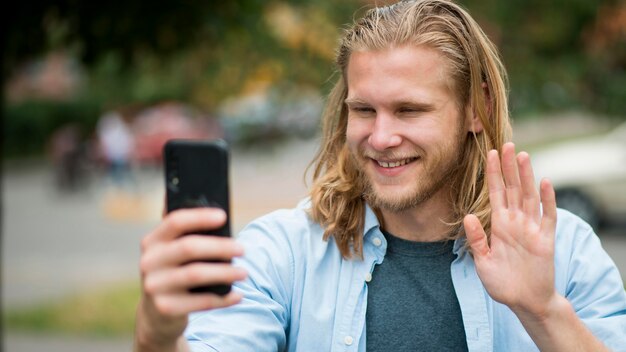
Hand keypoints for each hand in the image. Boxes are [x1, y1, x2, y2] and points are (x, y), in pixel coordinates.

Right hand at [135, 207, 246, 350]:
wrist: (156, 314)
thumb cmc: (174, 273)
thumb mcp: (171, 252)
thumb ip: (186, 234)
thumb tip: (219, 215)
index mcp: (152, 241)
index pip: (175, 222)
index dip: (200, 217)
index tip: (223, 217)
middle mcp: (149, 262)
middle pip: (188, 247)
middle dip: (220, 247)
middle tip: (242, 249)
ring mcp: (154, 286)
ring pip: (196, 274)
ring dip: (225, 272)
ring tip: (244, 273)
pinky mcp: (165, 308)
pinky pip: (201, 301)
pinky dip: (223, 298)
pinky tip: (237, 295)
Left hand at [463, 142, 557, 317]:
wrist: (525, 301)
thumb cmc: (502, 283)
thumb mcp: (482, 261)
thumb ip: (476, 239)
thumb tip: (467, 216)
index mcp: (499, 225)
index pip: (496, 193)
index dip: (493, 173)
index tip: (489, 153)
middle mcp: (515, 223)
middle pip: (513, 189)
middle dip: (509, 167)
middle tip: (506, 143)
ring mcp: (531, 229)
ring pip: (529, 197)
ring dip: (526, 176)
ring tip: (522, 155)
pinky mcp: (546, 240)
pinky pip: (548, 217)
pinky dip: (548, 200)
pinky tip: (545, 182)